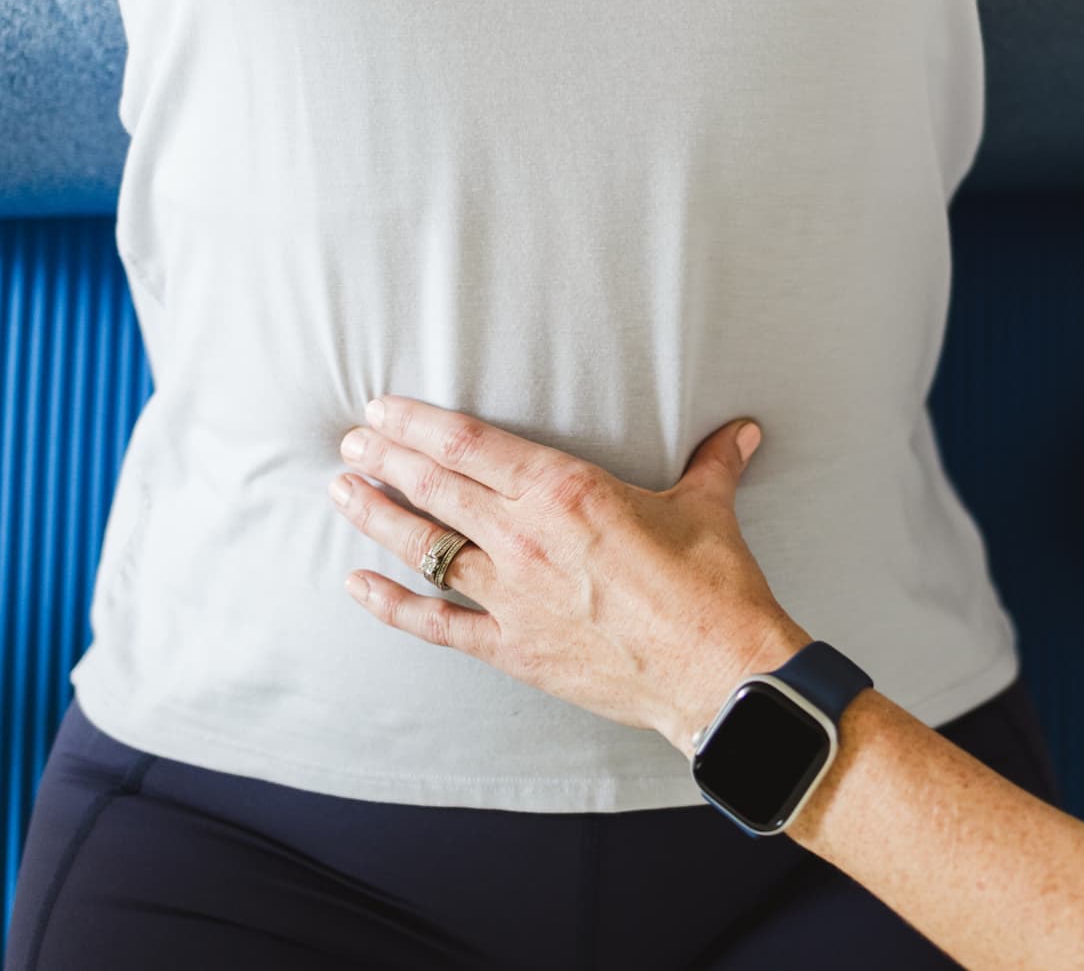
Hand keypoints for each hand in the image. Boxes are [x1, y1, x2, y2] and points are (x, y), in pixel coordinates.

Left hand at [327, 396, 810, 755]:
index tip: (383, 410)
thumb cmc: (714, 589)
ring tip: (344, 492)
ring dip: (379, 517)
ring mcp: (512, 596)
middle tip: (352, 442)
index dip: (419, 424)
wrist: (716, 673)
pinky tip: (358, 585)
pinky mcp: (512, 647)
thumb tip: (740, 432)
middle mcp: (526, 538)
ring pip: (426, 548)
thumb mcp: (709, 509)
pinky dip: (392, 605)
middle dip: (387, 460)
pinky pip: (437, 623)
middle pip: (436, 488)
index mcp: (567, 492)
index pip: (472, 446)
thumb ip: (712, 464)